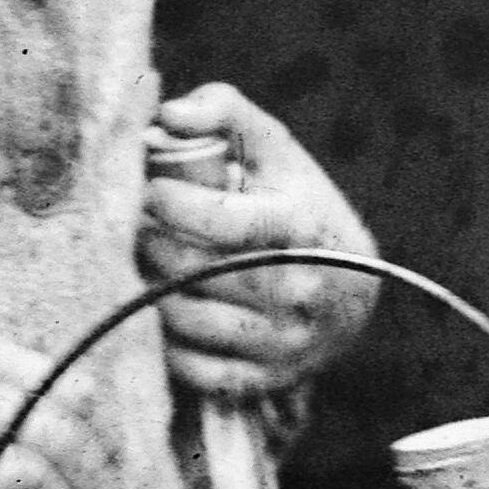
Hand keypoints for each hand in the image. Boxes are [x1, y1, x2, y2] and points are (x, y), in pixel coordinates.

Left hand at [136, 82, 380, 406]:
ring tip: (145, 264)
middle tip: (135, 227)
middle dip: (152, 244)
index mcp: (301, 227)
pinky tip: (163, 309)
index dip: (175, 204)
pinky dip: (167, 342)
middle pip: (196, 271)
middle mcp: (298, 288)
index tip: (150, 190)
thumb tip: (167, 115)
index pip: (226, 221)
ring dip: (151, 290)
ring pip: (186, 320)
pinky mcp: (267, 378)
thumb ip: (224, 110)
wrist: (353, 290)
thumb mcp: (274, 148)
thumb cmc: (298, 205)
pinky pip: (195, 369)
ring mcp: (284, 340)